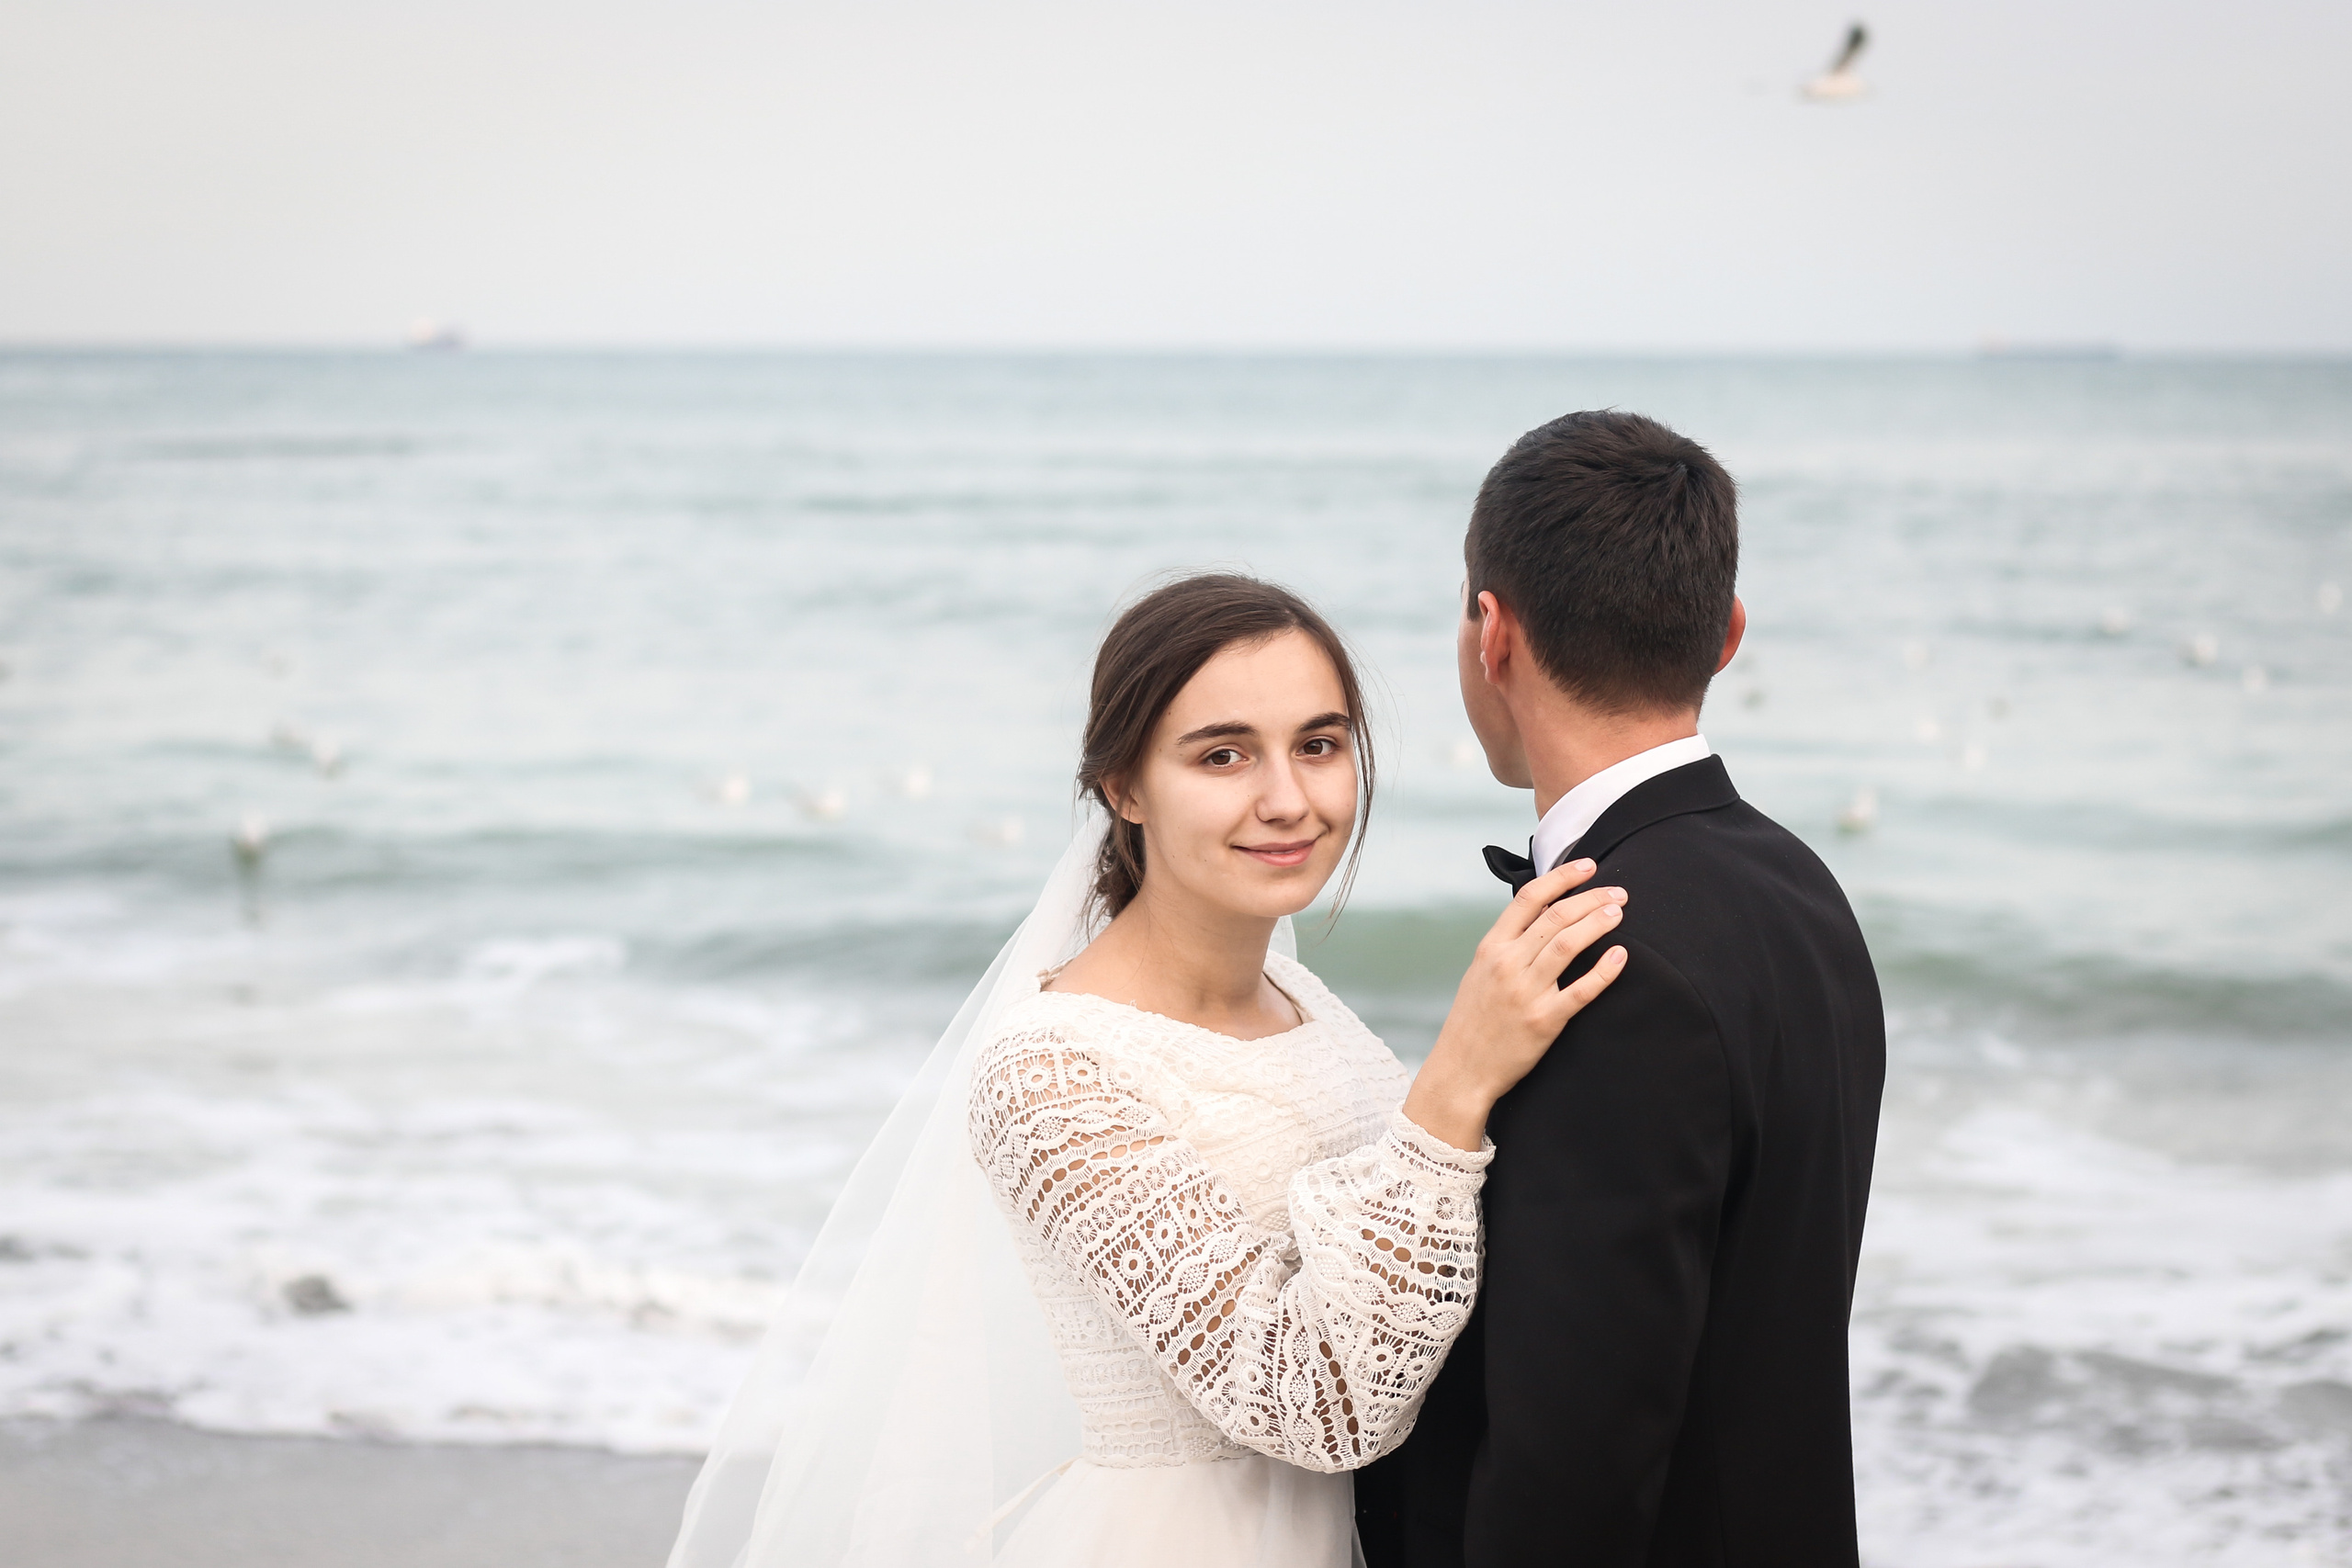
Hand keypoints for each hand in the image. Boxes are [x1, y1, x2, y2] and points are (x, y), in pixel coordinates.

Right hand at [1402, 859, 1628, 1150]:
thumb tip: (1541, 916)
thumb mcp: (1479, 972)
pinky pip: (1581, 991)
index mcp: (1491, 947)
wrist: (1461, 1069)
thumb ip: (1507, 945)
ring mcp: (1525, 992)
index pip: (1529, 898)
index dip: (1562, 876)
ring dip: (1598, 923)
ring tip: (1618, 913)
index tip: (1588, 866)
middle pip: (1556, 916)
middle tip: (1618, 893)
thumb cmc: (1473, 1020)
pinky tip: (1621, 957)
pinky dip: (1603, 971)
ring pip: (1568, 944)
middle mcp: (1507, 964)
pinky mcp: (1543, 1020)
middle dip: (1591, 898)